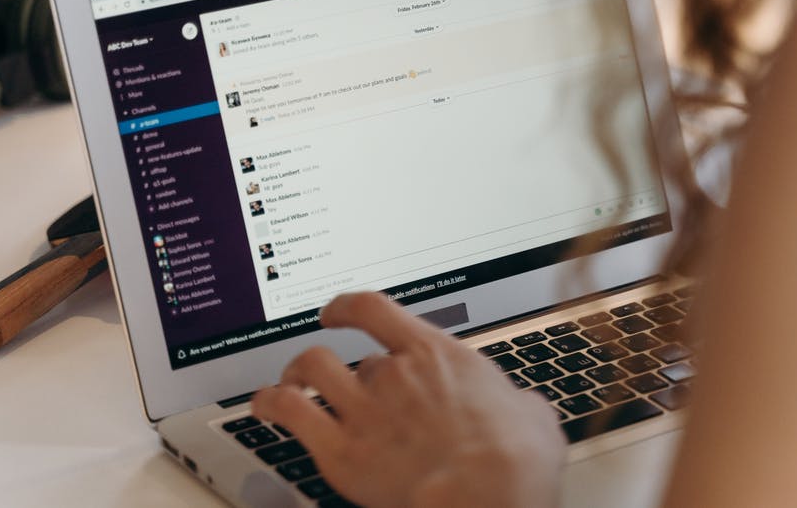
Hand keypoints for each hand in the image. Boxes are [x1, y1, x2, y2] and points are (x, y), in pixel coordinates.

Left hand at [252, 293, 566, 507]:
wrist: (487, 493)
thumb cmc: (514, 458)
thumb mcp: (532, 414)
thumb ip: (516, 402)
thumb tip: (525, 409)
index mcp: (438, 356)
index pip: (377, 310)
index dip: (348, 307)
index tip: (338, 312)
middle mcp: (394, 374)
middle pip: (352, 356)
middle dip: (349, 373)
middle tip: (345, 386)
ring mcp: (363, 410)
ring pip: (309, 368)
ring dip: (296, 373)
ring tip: (290, 381)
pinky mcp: (340, 451)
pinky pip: (288, 412)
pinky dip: (270, 404)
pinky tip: (265, 407)